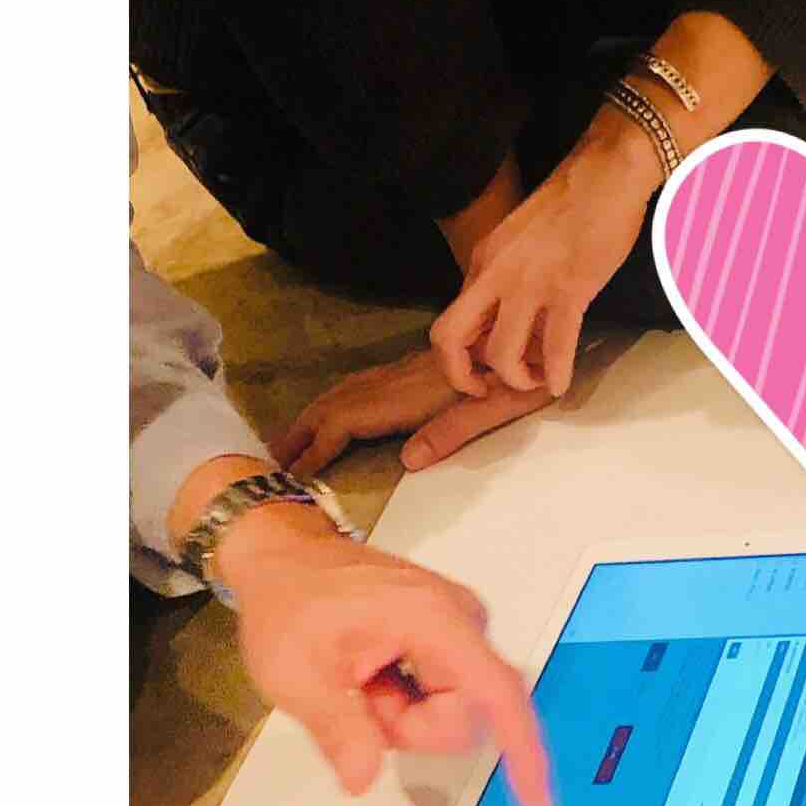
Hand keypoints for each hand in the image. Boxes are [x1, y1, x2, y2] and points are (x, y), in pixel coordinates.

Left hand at [214, 505, 551, 805]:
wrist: (284, 558)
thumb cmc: (288, 602)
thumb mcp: (296, 674)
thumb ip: (338, 729)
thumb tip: (364, 779)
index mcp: (430, 618)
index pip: (495, 690)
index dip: (521, 748)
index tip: (536, 801)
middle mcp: (459, 616)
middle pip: (465, 715)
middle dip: (412, 728)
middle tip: (360, 698)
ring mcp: (457, 622)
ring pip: (454, 709)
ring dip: (404, 716)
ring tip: (360, 682)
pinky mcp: (449, 632)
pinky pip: (446, 692)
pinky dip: (408, 701)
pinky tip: (372, 677)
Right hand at [270, 348, 553, 478]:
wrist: (535, 329)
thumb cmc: (521, 377)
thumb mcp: (495, 407)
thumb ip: (452, 431)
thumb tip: (407, 461)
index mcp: (413, 392)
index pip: (349, 419)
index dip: (318, 447)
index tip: (294, 475)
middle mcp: (400, 377)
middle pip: (336, 402)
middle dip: (301, 432)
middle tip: (270, 462)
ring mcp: (404, 371)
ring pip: (345, 391)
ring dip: (312, 416)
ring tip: (288, 442)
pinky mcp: (413, 368)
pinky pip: (359, 385)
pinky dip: (333, 401)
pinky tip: (332, 411)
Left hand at [431, 113, 659, 397]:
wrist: (604, 175)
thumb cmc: (569, 204)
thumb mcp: (517, 239)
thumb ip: (504, 276)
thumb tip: (506, 317)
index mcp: (483, 262)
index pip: (448, 320)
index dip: (454, 358)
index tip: (477, 372)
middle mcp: (496, 275)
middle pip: (450, 338)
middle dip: (462, 376)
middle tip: (488, 389)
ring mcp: (531, 284)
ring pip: (501, 352)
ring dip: (516, 380)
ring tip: (534, 382)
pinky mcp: (570, 289)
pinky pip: (556, 346)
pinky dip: (556, 374)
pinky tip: (561, 385)